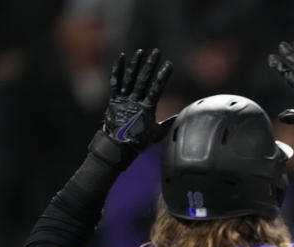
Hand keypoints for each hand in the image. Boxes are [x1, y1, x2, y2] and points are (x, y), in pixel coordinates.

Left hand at [96, 48, 173, 166]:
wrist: (117, 147)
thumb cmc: (139, 142)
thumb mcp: (157, 134)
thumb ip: (168, 124)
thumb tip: (180, 116)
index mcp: (147, 109)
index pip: (157, 89)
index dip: (163, 76)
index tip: (169, 65)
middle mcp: (134, 102)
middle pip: (143, 80)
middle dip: (150, 65)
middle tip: (156, 52)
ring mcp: (123, 100)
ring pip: (129, 78)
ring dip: (135, 64)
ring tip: (141, 51)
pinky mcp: (113, 99)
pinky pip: (115, 82)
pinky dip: (118, 69)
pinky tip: (122, 58)